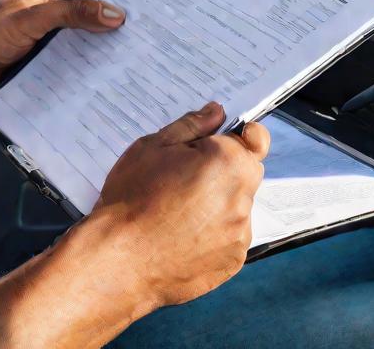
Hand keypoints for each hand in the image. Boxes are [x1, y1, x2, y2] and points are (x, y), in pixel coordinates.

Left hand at [0, 0, 125, 88]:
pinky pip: (62, 54)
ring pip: (72, 33)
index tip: (131, 1)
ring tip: (120, 54)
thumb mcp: (33, 19)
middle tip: (131, 31)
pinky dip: (77, 61)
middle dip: (101, 19)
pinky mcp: (33, 53)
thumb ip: (72, 13)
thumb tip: (112, 12)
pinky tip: (93, 72)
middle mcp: (39, 5)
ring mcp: (36, 30)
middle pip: (79, 8)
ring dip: (90, 43)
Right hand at [92, 102, 269, 310]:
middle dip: (224, 169)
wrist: (119, 260)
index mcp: (228, 163)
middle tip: (185, 176)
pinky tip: (182, 234)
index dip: (236, 136)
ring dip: (218, 202)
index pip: (255, 138)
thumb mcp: (153, 147)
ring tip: (178, 210)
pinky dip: (213, 232)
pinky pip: (230, 236)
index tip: (217, 142)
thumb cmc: (132, 198)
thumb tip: (216, 112)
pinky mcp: (232, 261)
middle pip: (245, 173)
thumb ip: (192, 125)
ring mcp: (239, 234)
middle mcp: (242, 198)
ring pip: (237, 206)